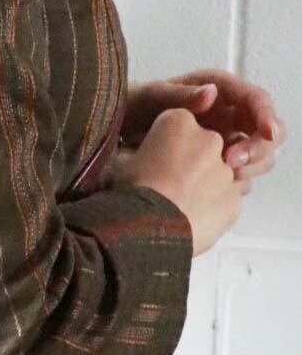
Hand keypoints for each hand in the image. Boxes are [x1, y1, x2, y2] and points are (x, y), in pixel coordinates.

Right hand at [113, 107, 243, 256]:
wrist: (147, 231)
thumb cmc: (130, 193)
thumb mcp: (118, 161)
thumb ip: (134, 151)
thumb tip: (134, 154)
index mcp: (178, 123)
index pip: (175, 125)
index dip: (163, 143)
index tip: (152, 159)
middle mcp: (209, 140)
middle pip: (202, 146)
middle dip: (189, 161)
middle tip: (167, 183)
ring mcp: (226, 171)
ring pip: (218, 173)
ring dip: (204, 183)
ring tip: (180, 203)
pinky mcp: (235, 199)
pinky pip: (227, 198)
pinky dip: (213, 206)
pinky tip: (192, 217)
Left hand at [121, 69, 286, 185]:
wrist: (116, 135)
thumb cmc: (131, 109)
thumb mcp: (149, 99)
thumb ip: (179, 96)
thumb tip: (211, 93)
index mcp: (218, 91)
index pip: (255, 100)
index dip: (267, 115)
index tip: (269, 132)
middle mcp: (228, 115)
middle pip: (265, 131)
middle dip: (258, 147)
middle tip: (232, 162)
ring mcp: (225, 141)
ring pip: (258, 156)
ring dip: (250, 168)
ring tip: (223, 175)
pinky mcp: (219, 164)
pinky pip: (240, 175)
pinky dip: (236, 182)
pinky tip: (216, 187)